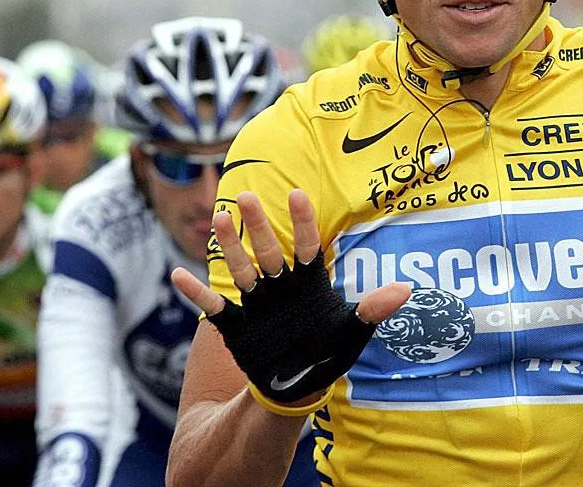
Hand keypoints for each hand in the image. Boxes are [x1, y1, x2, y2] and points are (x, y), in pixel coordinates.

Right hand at [172, 189, 410, 403]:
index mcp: (309, 284)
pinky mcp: (237, 326)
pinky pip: (214, 306)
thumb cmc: (330, 353)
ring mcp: (257, 304)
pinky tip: (177, 274)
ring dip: (229, 246)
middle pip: (267, 251)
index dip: (302, 223)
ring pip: (241, 269)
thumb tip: (405, 290)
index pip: (306, 247)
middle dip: (257, 225)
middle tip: (244, 194)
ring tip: (218, 217)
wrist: (301, 386)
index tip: (297, 195)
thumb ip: (372, 309)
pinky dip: (195, 292)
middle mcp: (281, 288)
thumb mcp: (353, 332)